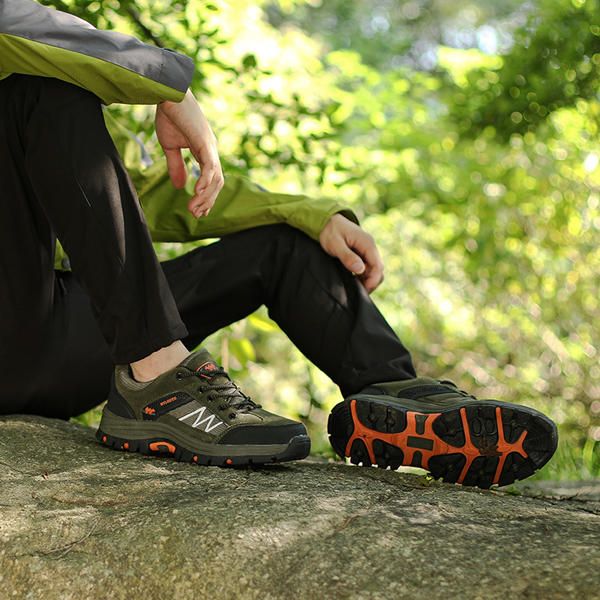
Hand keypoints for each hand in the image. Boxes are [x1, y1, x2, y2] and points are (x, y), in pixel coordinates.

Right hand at [155, 89, 223, 217]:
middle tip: (196, 215)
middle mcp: (211, 150)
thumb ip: (176, 166)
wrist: (167, 92)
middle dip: (207, 201)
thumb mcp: (171, 146)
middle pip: (216, 183)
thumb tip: (180, 187)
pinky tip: (198, 192)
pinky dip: (205, 180)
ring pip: (215, 178)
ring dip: (205, 196)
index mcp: (204, 150)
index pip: (211, 179)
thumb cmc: (169, 114)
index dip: (207, 196)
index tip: (199, 211)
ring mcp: (210, 146)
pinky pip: (209, 165)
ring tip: (194, 208)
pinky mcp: (204, 142)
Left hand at [319, 213, 384, 292]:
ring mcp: (367, 250)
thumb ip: (348, 257)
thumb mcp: (335, 245)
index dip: (373, 281)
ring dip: (367, 279)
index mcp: (367, 243)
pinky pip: (367, 266)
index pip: (378, 266)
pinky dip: (363, 275)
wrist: (326, 220)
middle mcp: (370, 246)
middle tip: (358, 292)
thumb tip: (360, 270)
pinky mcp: (362, 252)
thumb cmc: (329, 231)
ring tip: (355, 287)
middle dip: (371, 282)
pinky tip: (353, 280)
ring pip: (373, 269)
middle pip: (378, 269)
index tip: (363, 291)